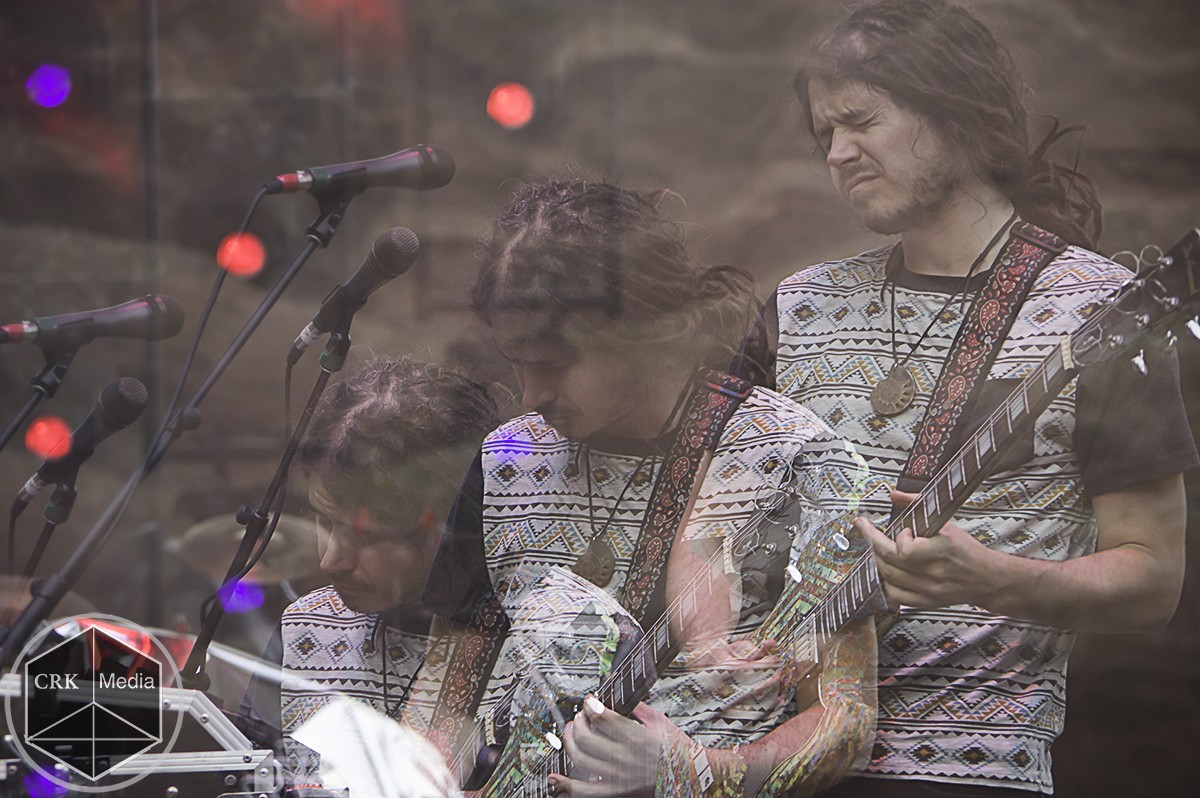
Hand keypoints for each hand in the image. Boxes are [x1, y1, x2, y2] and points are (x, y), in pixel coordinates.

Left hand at [548, 697, 673, 796]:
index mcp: (636, 738)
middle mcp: (624, 758)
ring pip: (580, 758)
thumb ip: (637, 707)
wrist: (688, 778)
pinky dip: (566, 785)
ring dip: (570, 741)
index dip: (590, 705)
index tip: (589, 701)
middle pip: (586, 736)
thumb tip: (618, 695)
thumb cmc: (677, 749)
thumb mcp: (660, 721)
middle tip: (581, 716)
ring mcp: (617, 778)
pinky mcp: (615, 792)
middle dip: (579, 721)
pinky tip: (554, 777)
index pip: (602, 717)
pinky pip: (584, 791)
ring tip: (572, 732)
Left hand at [854, 490, 998, 608]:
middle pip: (889, 562)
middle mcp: (933, 574)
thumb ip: (918, 505)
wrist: (987, 579)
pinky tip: (886, 568)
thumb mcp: (946, 523)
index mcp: (941, 551)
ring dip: (877, 559)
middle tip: (865, 528)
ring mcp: (927, 591)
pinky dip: (885, 581)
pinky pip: (894, 595)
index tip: (905, 530)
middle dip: (873, 541)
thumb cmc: (966, 550)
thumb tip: (894, 494)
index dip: (900, 538)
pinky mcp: (924, 602)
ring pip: (887, 578)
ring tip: (877, 547)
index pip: (905, 550)